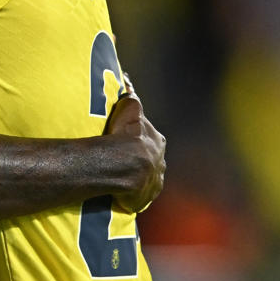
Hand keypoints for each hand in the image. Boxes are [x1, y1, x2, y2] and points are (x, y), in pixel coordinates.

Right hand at [105, 87, 166, 213]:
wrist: (122, 164)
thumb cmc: (125, 134)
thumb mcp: (130, 109)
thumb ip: (131, 96)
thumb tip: (128, 81)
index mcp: (159, 142)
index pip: (151, 140)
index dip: (139, 141)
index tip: (128, 142)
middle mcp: (160, 163)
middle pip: (151, 161)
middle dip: (140, 162)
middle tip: (122, 161)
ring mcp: (153, 183)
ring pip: (146, 180)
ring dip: (136, 180)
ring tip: (119, 178)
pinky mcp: (144, 199)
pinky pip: (138, 197)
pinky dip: (131, 195)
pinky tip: (120, 192)